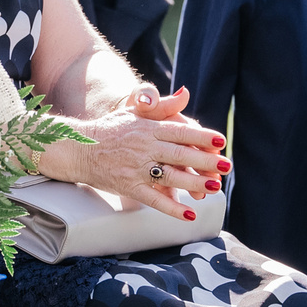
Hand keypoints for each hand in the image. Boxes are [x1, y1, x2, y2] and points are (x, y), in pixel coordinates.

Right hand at [39, 86, 227, 216]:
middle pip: (180, 154)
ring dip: (195, 183)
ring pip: (171, 177)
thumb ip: (163, 105)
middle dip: (205, 161)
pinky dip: (172, 208)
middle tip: (227, 166)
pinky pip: (154, 199)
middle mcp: (144, 147)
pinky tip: (190, 214)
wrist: (79, 148)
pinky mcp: (129, 186)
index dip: (202, 136)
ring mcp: (136, 168)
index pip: (180, 132)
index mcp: (149, 128)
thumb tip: (186, 93)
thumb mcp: (136, 112)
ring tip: (215, 187)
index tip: (221, 142)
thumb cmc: (111, 129)